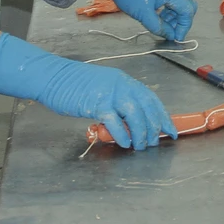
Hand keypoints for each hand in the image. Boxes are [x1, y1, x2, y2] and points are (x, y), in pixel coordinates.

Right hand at [0, 33, 176, 148]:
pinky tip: (124, 143)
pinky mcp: (96, 104)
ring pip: (135, 115)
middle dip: (154, 128)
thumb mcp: (104, 88)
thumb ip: (118, 101)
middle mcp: (121, 86)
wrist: (53, 77)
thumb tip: (131, 121)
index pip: (151, 99)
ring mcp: (110, 94)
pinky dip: (122, 134)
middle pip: (147, 108)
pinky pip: (115, 122)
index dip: (163, 116)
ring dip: (141, 134)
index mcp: (125, 82)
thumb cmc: (75, 85)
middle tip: (153, 143)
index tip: (170, 130)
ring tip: (139, 146)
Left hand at [65, 0, 196, 39]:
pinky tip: (159, 13)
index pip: (187, 11)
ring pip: (181, 0)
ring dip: (175, 13)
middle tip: (171, 31)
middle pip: (188, 4)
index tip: (176, 38)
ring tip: (162, 22)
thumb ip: (159, 27)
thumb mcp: (143, 15)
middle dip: (182, 20)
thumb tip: (170, 36)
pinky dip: (170, 6)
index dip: (184, 26)